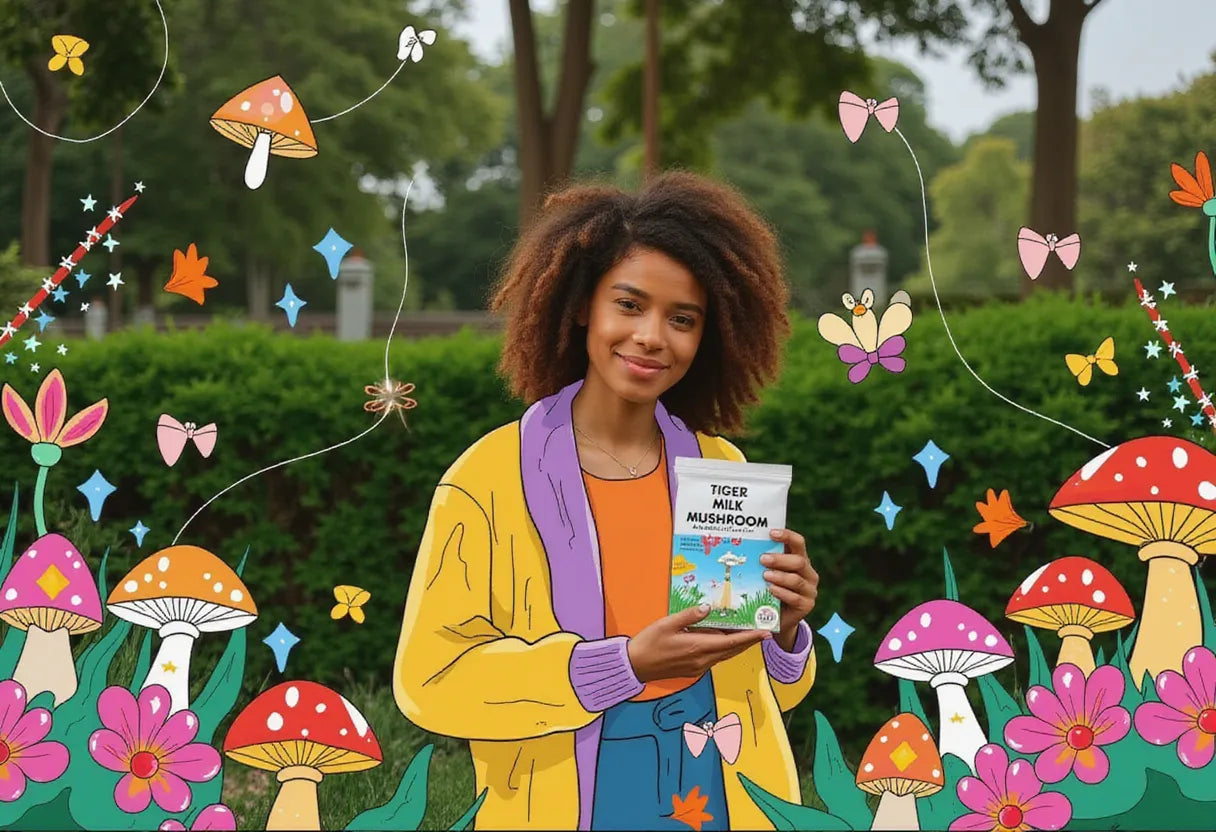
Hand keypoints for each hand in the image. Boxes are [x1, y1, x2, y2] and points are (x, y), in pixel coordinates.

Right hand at [626, 605, 771, 683]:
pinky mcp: (694, 669)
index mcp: (698, 647)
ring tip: (748, 632)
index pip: (731, 642)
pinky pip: (715, 658)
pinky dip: (724, 648)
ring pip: (725, 655)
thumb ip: (690, 615)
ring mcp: (699, 667)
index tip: (765, 632)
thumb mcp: (667, 624)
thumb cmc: (649, 643)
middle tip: (762, 628)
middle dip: (749, 641)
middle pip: (732, 650)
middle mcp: (702, 660)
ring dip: (737, 645)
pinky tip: (723, 638)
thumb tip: (708, 607)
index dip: (750, 637)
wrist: (635, 666)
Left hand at [762, 528, 818, 650]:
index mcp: (800, 559)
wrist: (778, 617)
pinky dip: (782, 593)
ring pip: (797, 580)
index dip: (787, 536)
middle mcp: (808, 573)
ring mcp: (810, 590)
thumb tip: (741, 547)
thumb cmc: (769, 589)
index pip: (798, 543)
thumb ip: (763, 562)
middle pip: (799, 561)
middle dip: (780, 559)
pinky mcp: (807, 605)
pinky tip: (771, 590)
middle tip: (763, 559)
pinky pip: (795, 598)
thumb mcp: (768, 573)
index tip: (771, 533)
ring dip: (780, 577)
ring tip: (765, 576)